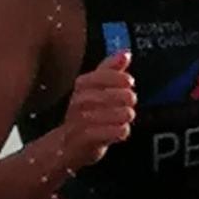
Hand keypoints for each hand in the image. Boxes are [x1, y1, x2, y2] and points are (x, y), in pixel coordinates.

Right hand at [60, 51, 134, 168]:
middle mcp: (79, 102)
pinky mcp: (84, 139)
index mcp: (82, 86)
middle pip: (106, 95)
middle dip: (123, 97)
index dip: (117, 78)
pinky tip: (122, 130)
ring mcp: (80, 121)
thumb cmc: (86, 115)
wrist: (68, 145)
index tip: (129, 81)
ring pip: (107, 115)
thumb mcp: (97, 90)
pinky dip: (117, 132)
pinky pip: (105, 133)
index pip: (101, 76)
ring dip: (122, 114)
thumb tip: (125, 53)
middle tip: (131, 100)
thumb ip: (111, 71)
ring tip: (128, 115)